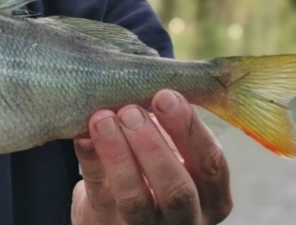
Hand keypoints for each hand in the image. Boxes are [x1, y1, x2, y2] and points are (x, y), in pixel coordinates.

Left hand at [72, 90, 232, 224]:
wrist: (116, 213)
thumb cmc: (153, 171)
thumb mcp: (172, 155)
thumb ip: (168, 129)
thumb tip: (149, 85)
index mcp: (211, 196)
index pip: (211, 165)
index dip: (189, 129)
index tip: (166, 95)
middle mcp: (185, 219)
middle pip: (177, 189)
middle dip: (153, 146)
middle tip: (130, 111)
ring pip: (135, 199)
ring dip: (118, 155)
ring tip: (103, 119)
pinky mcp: (106, 224)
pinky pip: (98, 193)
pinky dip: (91, 160)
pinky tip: (84, 134)